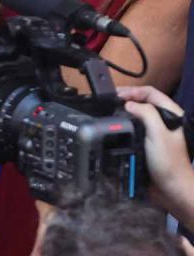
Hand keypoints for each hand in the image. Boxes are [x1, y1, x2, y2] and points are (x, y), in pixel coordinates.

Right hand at [119, 86, 193, 215]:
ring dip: (124, 110)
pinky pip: (135, 126)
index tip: (115, 96)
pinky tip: (115, 126)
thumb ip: (146, 114)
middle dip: (126, 99)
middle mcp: (165, 119)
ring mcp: (157, 131)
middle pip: (143, 101)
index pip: (150, 92)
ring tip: (109, 112)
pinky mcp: (149, 141)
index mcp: (172, 113)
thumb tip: (128, 104)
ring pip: (138, 113)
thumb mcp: (158, 134)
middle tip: (108, 102)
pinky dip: (125, 123)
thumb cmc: (167, 161)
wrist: (172, 188)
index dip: (132, 91)